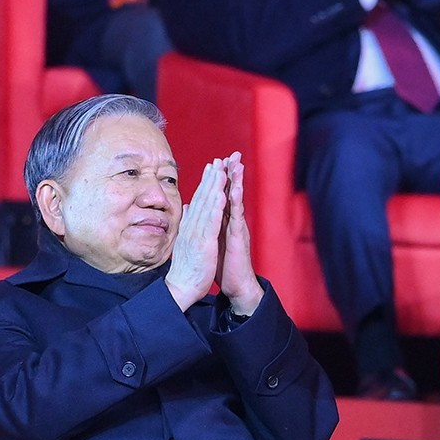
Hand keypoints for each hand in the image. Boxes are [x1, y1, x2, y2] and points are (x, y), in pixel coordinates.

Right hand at [164, 159, 223, 311]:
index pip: (197, 200)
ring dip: (214, 187)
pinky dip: (216, 208)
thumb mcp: (185, 241)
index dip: (204, 183)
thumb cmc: (186, 267)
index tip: (211, 167)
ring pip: (207, 206)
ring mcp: (197, 233)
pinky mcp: (203, 243)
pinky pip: (211, 222)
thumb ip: (187, 223)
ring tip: (221, 171)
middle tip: (217, 160)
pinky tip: (221, 195)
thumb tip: (186, 208)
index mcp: (190, 226)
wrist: (182, 287)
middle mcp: (192, 226)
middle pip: (202, 198)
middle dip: (210, 179)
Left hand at [217, 153, 262, 317]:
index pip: (222, 196)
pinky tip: (235, 191)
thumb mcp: (213, 240)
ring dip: (236, 183)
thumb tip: (200, 211)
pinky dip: (235, 203)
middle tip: (233, 154)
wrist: (235, 284)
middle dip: (232, 174)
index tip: (217, 161)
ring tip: (236, 166)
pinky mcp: (239, 238)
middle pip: (232, 193)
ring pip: (237, 201)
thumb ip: (209, 224)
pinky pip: (237, 217)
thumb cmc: (224, 263)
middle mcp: (232, 222)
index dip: (220, 179)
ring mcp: (237, 228)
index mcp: (224, 221)